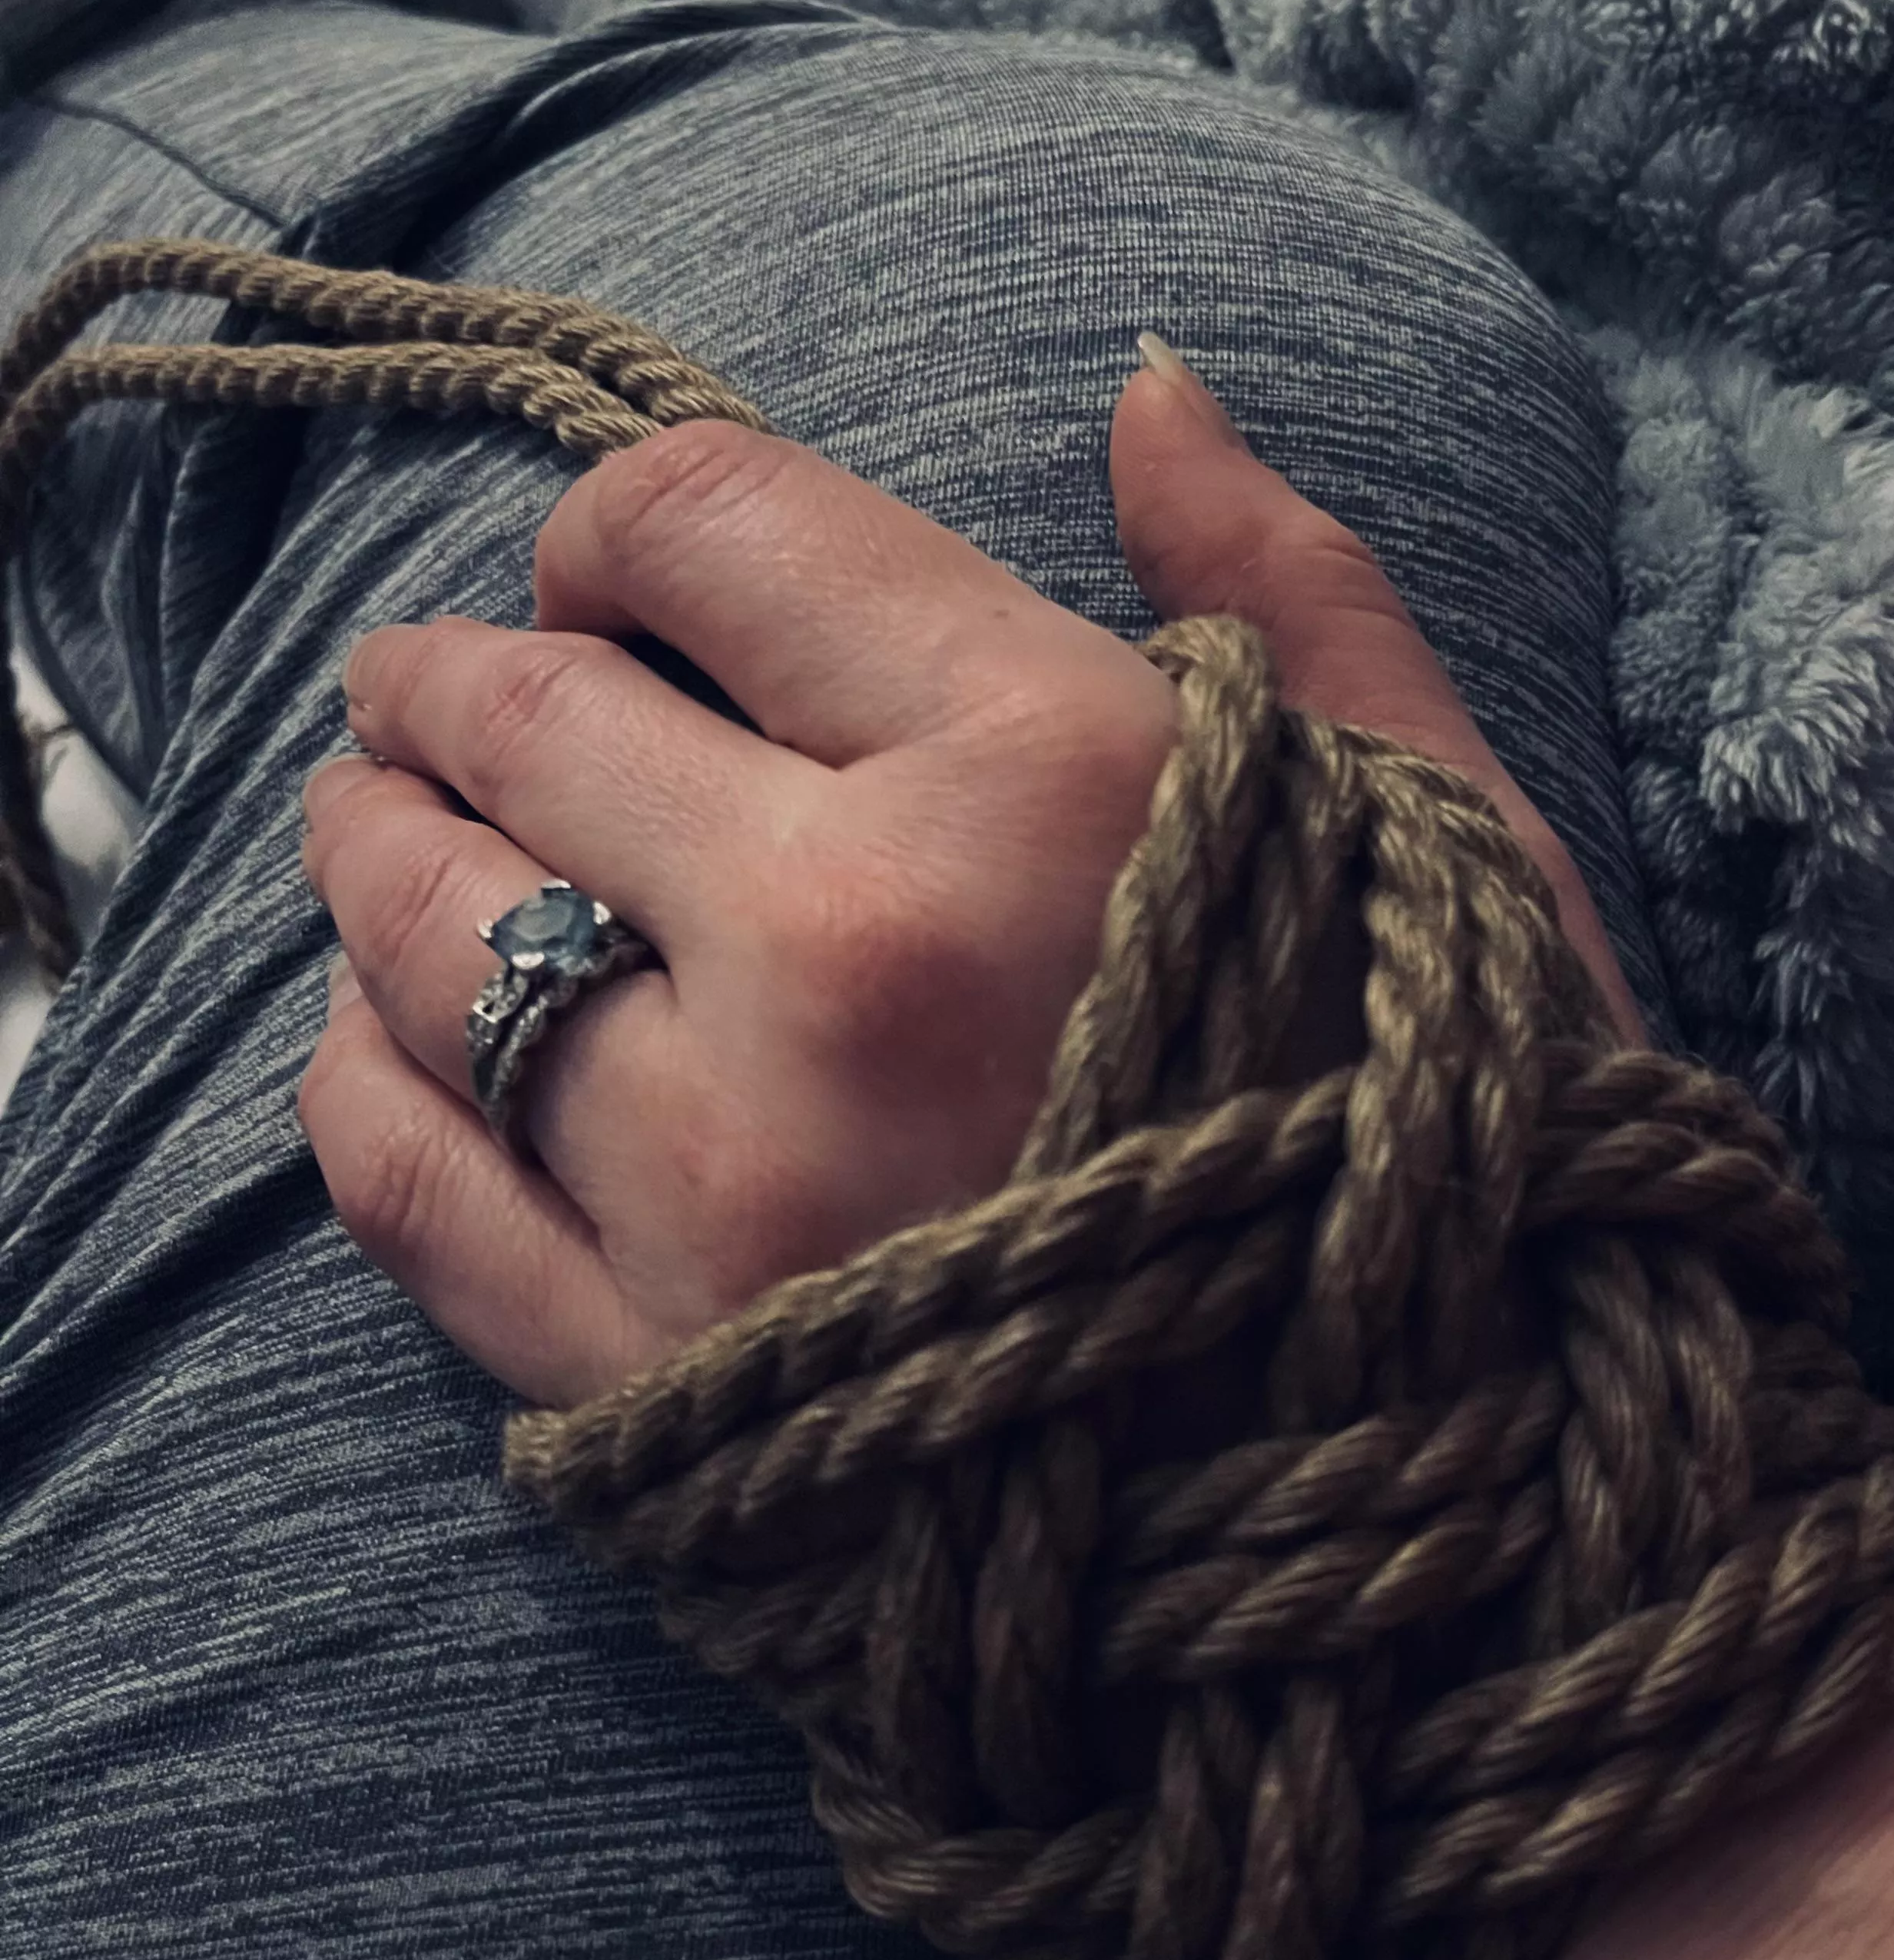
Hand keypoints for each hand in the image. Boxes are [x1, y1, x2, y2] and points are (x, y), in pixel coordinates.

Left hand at [297, 347, 1642, 1409]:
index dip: (634, 524)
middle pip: (518, 719)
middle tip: (458, 691)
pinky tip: (385, 1039)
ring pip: (417, 939)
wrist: (1439, 1573)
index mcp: (1047, 782)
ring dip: (375, 850)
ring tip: (393, 833)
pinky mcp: (657, 1380)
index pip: (713, 528)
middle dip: (461, 676)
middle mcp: (853, 957)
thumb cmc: (1465, 1189)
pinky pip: (406, 1183)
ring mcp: (728, 1186)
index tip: (632, 573)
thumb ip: (1296, 599)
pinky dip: (362, 1079)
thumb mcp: (1449, 854)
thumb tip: (1143, 386)